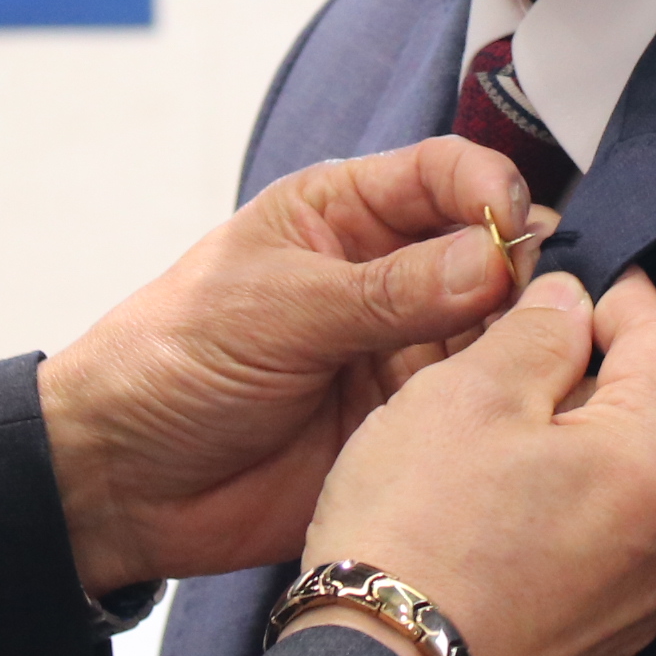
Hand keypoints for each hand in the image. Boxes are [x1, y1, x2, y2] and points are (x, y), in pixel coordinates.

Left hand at [39, 137, 556, 595]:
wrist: (123, 480)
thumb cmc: (171, 363)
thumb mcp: (277, 308)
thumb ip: (389, 289)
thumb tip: (494, 259)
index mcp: (343, 215)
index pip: (444, 175)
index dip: (489, 189)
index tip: (516, 222)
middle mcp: (386, 277)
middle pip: (489, 253)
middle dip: (521, 272)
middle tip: (533, 306)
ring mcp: (401, 351)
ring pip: (496, 332)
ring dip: (519, 343)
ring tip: (531, 362)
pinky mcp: (409, 424)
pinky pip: (477, 406)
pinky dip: (500, 406)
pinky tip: (513, 413)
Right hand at [287, 266, 655, 655]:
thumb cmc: (418, 528)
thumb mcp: (469, 392)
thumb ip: (538, 332)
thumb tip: (570, 306)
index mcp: (654, 462)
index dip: (617, 295)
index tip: (576, 279)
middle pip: (644, 423)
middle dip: (586, 381)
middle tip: (509, 362)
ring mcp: (636, 608)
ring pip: (617, 496)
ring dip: (570, 460)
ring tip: (488, 452)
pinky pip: (591, 565)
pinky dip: (556, 532)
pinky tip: (492, 528)